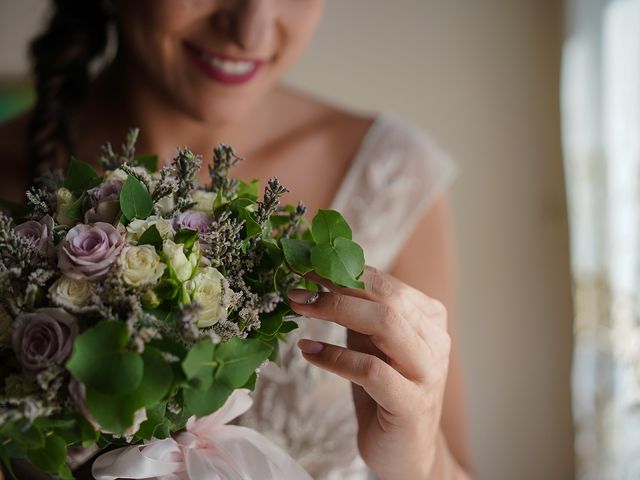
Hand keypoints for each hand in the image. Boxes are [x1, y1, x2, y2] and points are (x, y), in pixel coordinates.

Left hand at [287, 266, 451, 479]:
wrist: (406, 451)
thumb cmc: (385, 391)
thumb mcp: (373, 344)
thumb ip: (360, 312)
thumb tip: (321, 275)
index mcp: (429, 317)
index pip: (386, 283)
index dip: (346, 270)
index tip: (308, 264)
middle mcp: (435, 340)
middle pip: (387, 298)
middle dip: (338, 286)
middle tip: (298, 285)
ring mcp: (427, 372)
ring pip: (385, 323)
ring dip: (335, 310)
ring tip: (298, 307)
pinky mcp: (411, 404)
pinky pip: (370, 369)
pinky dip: (335, 356)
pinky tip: (309, 351)